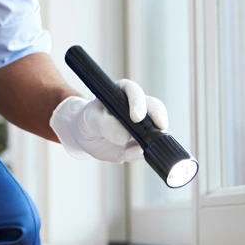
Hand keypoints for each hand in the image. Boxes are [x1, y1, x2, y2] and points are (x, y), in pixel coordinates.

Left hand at [48, 80, 168, 162]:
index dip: (138, 102)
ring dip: (156, 137)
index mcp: (122, 93)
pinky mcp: (143, 142)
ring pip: (157, 128)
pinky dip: (145, 152)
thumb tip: (126, 137)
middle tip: (158, 127)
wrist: (86, 136)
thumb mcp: (92, 120)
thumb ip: (107, 126)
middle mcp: (137, 106)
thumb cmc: (89, 120)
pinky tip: (134, 153)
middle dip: (158, 116)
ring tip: (143, 147)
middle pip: (154, 107)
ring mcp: (143, 124)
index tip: (136, 117)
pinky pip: (148, 147)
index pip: (133, 91)